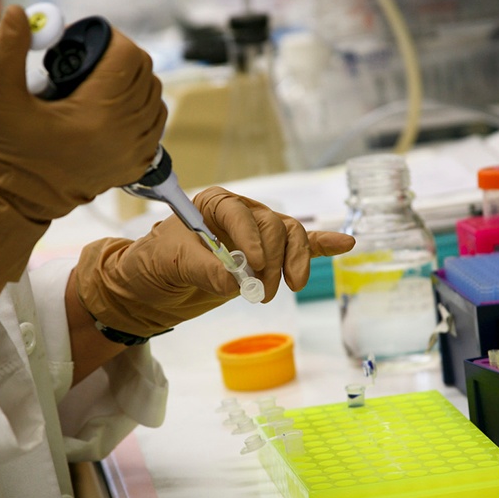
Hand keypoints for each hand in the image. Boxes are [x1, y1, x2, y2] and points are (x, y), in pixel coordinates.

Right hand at [0, 5, 167, 280]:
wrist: (12, 198)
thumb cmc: (4, 150)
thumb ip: (6, 50)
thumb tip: (19, 14)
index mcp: (98, 114)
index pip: (128, 56)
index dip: (107, 39)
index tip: (83, 43)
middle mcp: (124, 134)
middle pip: (144, 72)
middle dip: (118, 57)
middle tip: (86, 61)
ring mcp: (133, 152)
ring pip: (153, 96)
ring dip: (131, 82)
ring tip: (97, 84)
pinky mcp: (134, 165)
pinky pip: (154, 124)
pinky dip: (140, 109)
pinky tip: (111, 109)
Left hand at [75, 186, 355, 337]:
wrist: (152, 288)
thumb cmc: (155, 265)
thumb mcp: (172, 263)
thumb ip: (204, 269)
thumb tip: (236, 281)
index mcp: (215, 204)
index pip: (244, 216)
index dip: (252, 240)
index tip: (251, 268)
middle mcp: (241, 214)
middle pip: (274, 228)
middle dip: (272, 261)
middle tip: (260, 293)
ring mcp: (258, 234)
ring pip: (291, 237)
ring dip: (294, 263)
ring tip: (287, 288)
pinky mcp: (268, 256)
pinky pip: (301, 245)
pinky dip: (321, 246)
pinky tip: (346, 244)